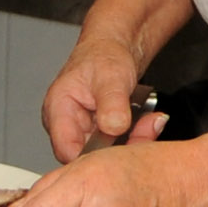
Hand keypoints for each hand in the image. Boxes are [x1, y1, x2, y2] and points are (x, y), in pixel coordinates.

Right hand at [42, 35, 163, 163]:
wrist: (117, 49)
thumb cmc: (104, 55)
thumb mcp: (110, 76)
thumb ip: (111, 103)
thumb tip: (113, 128)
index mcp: (58, 112)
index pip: (66, 151)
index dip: (91, 157)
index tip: (119, 150)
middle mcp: (68, 125)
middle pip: (89, 156)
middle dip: (121, 147)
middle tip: (146, 130)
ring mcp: (85, 131)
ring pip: (107, 153)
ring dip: (132, 141)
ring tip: (149, 123)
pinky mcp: (102, 134)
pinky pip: (119, 145)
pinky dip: (136, 137)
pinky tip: (148, 123)